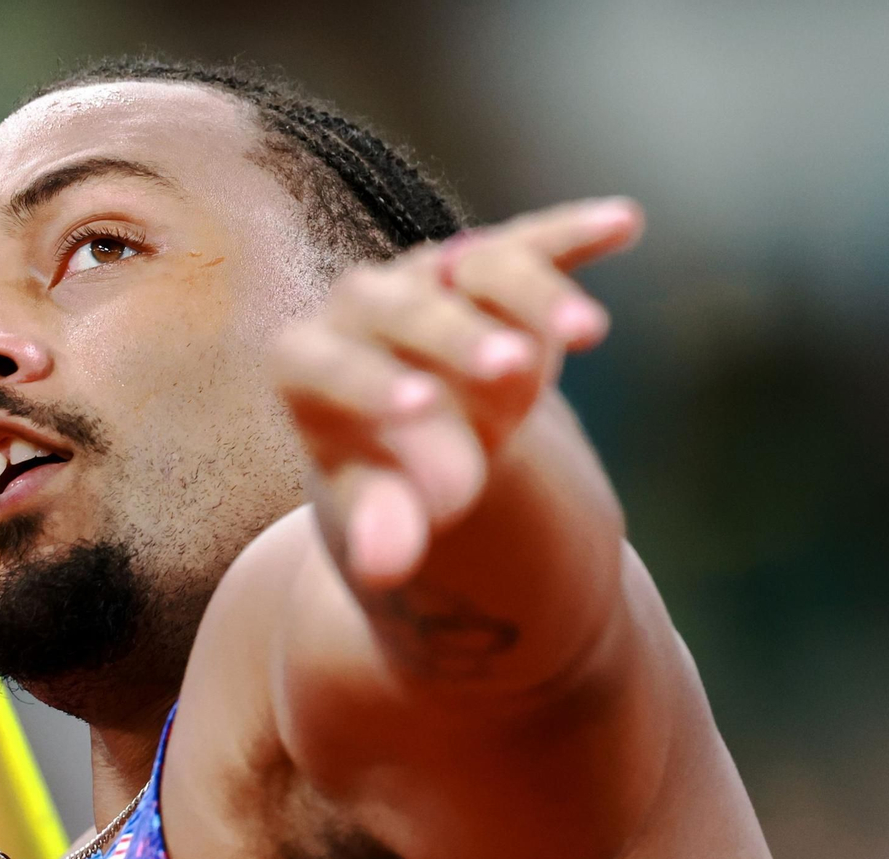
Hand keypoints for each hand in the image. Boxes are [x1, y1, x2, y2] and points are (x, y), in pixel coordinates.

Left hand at [273, 197, 643, 589]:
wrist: (414, 436)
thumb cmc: (384, 475)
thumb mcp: (377, 505)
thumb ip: (381, 525)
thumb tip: (386, 563)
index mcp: (307, 360)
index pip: (317, 359)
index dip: (363, 378)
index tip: (419, 406)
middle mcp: (362, 305)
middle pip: (399, 305)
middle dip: (453, 335)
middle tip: (506, 369)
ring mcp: (431, 277)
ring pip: (476, 266)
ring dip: (534, 293)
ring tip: (587, 336)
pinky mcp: (492, 266)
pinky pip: (533, 243)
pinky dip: (573, 235)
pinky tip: (623, 224)